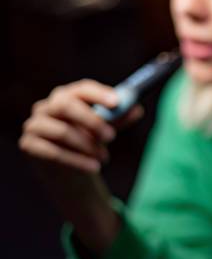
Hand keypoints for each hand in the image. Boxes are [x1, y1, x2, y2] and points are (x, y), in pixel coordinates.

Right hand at [19, 79, 142, 254]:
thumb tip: (137, 109)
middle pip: (66, 105)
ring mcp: (34, 125)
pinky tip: (94, 168)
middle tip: (112, 136)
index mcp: (67, 96)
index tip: (117, 102)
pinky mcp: (28, 145)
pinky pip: (53, 152)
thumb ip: (119, 119)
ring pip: (62, 131)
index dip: (99, 94)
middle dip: (92, 121)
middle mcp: (46, 106)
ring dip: (87, 146)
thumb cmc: (88, 141)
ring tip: (105, 158)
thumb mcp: (105, 129)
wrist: (68, 170)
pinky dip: (77, 161)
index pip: (81, 89)